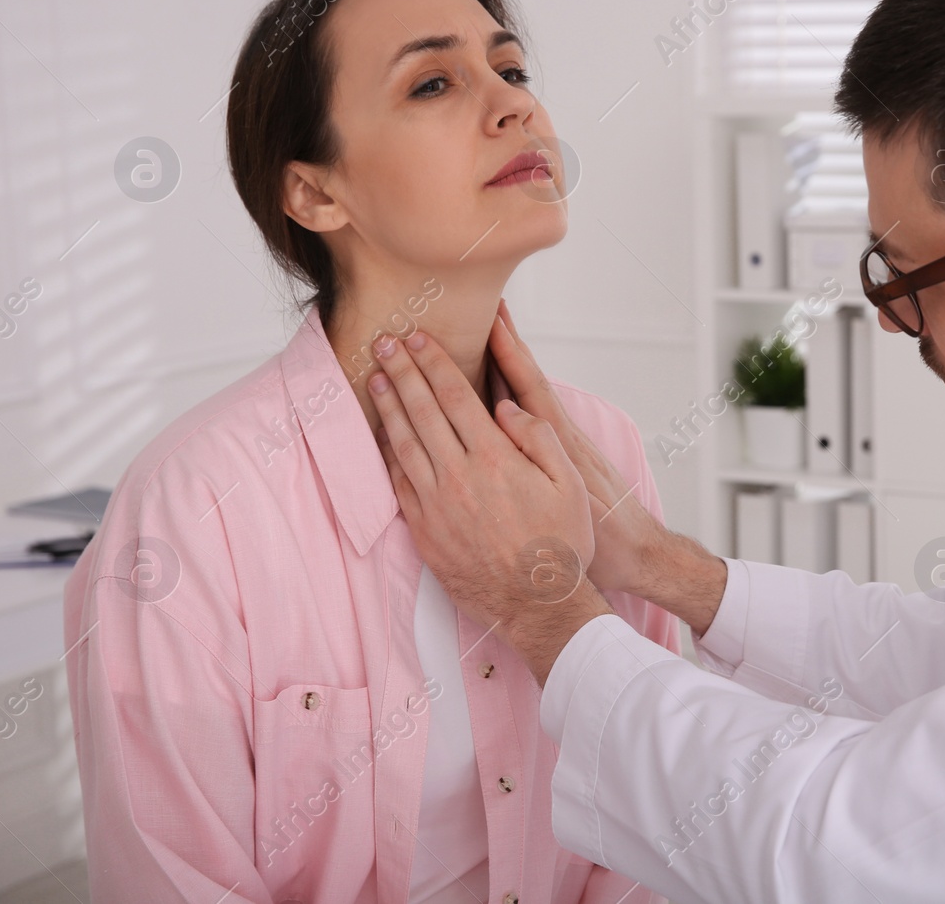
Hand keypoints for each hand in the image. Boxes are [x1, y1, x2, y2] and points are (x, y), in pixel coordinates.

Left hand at [367, 329, 609, 678]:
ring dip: (387, 405)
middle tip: (384, 343)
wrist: (538, 605)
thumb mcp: (569, 484)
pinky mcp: (424, 530)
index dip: (433, 362)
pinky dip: (387, 451)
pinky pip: (398, 482)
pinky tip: (383, 434)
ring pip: (403, 442)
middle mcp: (458, 476)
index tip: (418, 338)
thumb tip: (507, 408)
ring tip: (376, 377)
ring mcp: (436, 504)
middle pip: (421, 410)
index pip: (455, 396)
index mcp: (495, 457)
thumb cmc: (560, 544)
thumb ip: (539, 438)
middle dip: (401, 371)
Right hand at [488, 299, 663, 594]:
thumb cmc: (608, 540)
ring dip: (507, 367)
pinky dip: (513, 399)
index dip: (512, 353)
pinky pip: (532, 421)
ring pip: (528, 399)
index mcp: (563, 445)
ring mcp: (562, 450)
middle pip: (527, 382)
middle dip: (506, 346)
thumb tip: (507, 415)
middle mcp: (561, 440)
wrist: (639, 560)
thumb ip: (544, 456)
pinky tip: (494, 390)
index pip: (530, 386)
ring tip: (485, 335)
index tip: (493, 317)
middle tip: (484, 308)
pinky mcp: (562, 463)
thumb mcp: (576, 500)